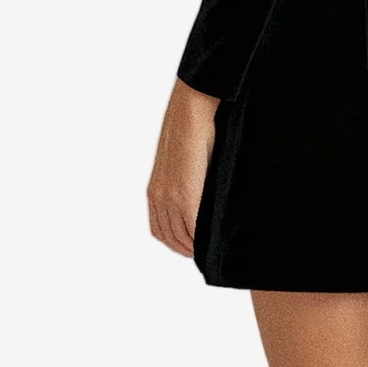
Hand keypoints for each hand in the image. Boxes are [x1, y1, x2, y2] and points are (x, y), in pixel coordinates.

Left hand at [148, 78, 219, 256]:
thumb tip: (202, 189)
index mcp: (156, 189)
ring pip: (180, 237)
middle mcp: (159, 196)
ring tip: (209, 251)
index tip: (190, 247)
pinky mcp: (185, 194)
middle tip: (204, 254)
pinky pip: (192, 228)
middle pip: (169, 237)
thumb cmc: (190, 129)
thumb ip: (186, 180)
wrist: (190, 112)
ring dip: (194, 248)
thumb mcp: (182, 161)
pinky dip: (201, 240)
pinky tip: (211, 242)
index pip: (160, 229)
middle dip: (185, 248)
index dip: (175, 242)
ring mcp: (171, 197)